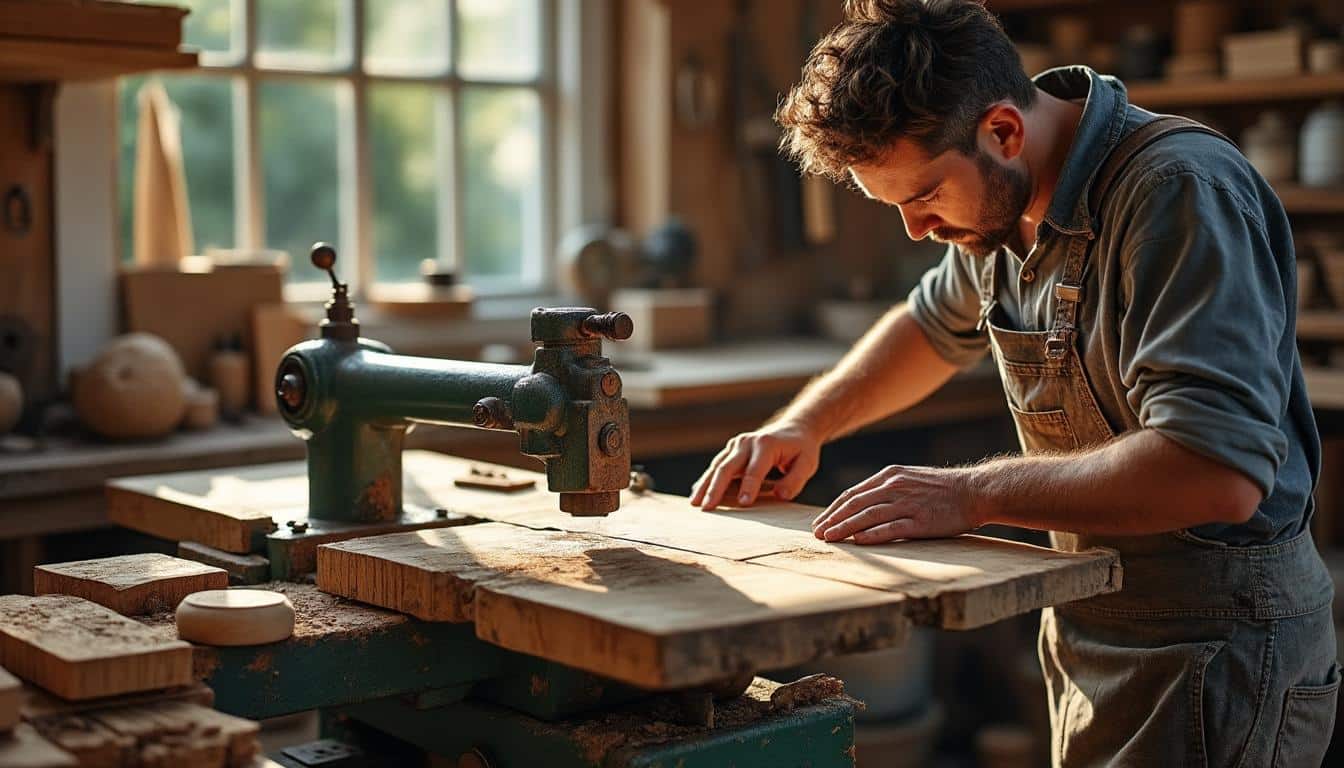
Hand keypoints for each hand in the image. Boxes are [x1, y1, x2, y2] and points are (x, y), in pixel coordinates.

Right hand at [690, 421, 820, 509]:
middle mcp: (747, 442)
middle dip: (715, 488)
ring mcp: (736, 445)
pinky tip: (696, 493)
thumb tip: (780, 496)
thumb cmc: (801, 450)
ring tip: (694, 503)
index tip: (743, 504)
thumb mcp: (807, 464)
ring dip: (704, 485)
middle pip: (727, 467)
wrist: (793, 429)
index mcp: (766, 445)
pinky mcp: (731, 451)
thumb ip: (795, 480)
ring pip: (717, 466)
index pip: (754, 470)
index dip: (749, 487)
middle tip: (707, 507)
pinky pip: (717, 466)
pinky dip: (706, 480)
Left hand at [811, 464, 982, 543]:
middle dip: (833, 519)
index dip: (834, 509)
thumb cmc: (942, 489)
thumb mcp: (909, 479)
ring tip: (829, 538)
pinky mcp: (920, 521)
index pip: (853, 494)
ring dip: (844, 528)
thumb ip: (886, 489)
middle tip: (817, 533)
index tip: (821, 521)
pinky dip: (872, 535)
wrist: (975, 491)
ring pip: (867, 516)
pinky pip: (891, 528)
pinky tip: (857, 541)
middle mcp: (894, 487)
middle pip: (854, 504)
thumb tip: (861, 505)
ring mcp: (907, 503)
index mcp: (890, 476)